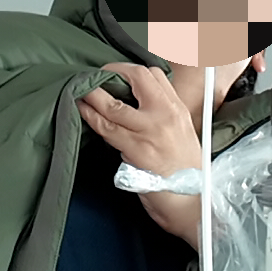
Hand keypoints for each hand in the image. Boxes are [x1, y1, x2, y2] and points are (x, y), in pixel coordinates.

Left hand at [78, 63, 206, 247]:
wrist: (193, 201)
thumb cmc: (186, 172)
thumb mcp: (183, 133)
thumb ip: (163, 115)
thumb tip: (135, 104)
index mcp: (178, 109)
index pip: (155, 74)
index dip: (131, 69)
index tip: (116, 72)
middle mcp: (167, 115)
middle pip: (137, 78)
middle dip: (112, 71)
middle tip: (96, 75)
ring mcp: (151, 132)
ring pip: (115, 104)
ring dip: (93, 93)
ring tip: (78, 88)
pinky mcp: (137, 150)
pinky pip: (107, 128)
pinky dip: (90, 116)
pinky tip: (81, 109)